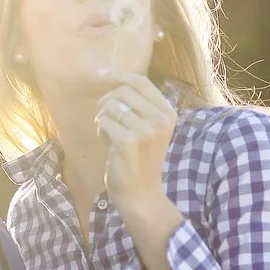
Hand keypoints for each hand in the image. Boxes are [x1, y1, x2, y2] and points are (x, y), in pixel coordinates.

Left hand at [95, 71, 177, 212]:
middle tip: (105, 117)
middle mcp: (161, 119)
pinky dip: (100, 130)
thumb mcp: (149, 129)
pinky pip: (104, 121)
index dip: (119, 75)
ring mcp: (146, 130)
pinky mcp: (128, 141)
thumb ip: (139, 105)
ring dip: (103, 118)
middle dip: (107, 101)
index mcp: (168, 113)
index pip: (141, 82)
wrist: (141, 193)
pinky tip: (107, 143)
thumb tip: (112, 77)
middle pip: (123, 91)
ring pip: (111, 106)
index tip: (101, 75)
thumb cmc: (141, 159)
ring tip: (108, 134)